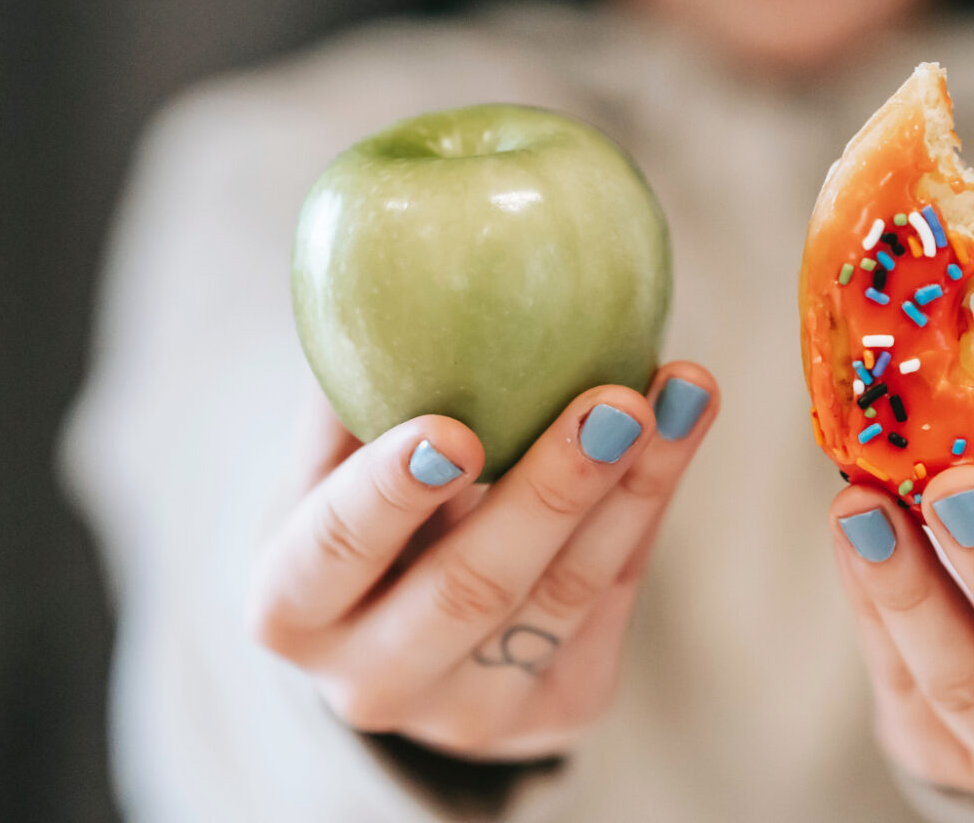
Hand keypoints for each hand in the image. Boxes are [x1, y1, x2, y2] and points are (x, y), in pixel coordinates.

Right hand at [247, 363, 717, 759]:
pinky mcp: (560, 710)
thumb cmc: (363, 520)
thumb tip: (389, 258)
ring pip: (565, 596)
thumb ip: (353, 393)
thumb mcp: (328, 468)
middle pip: (471, 588)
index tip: (453, 429)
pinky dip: (650, 505)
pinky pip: (614, 598)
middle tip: (614, 402)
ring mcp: (470, 714)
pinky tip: (682, 428)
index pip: (334, 553)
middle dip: (551, 492)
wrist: (409, 643)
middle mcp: (372, 682)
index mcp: (290, 610)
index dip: (389, 494)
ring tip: (683, 392)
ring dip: (634, 487)